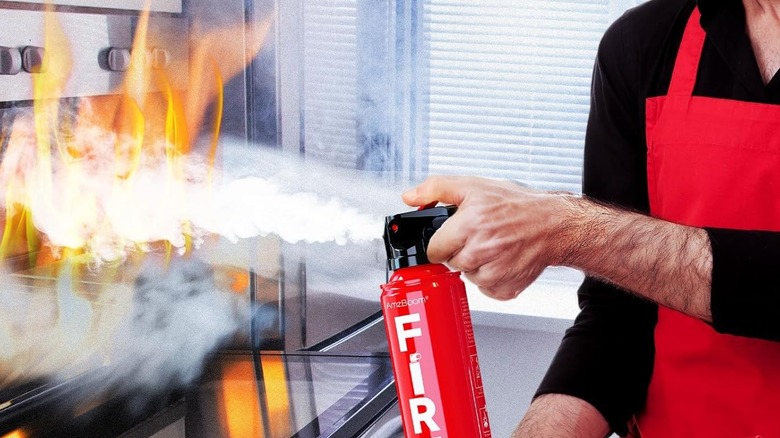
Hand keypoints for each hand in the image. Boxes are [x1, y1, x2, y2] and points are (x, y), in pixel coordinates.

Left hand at [402, 175, 576, 299]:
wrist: (553, 225)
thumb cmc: (517, 205)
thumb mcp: (473, 186)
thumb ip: (436, 189)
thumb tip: (409, 197)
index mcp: (470, 224)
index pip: (434, 248)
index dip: (441, 241)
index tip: (452, 236)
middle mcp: (481, 250)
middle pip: (450, 263)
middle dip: (459, 251)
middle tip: (477, 237)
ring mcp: (495, 272)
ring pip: (467, 276)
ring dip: (474, 265)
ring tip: (492, 247)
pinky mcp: (505, 288)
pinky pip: (485, 288)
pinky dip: (490, 278)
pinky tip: (501, 260)